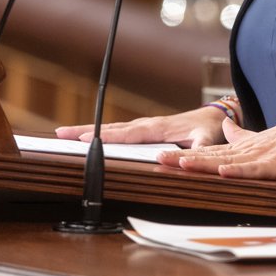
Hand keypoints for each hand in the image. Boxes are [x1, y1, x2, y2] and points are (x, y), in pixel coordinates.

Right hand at [55, 106, 226, 149]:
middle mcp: (147, 125)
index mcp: (158, 128)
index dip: (107, 136)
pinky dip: (101, 131)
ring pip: (113, 128)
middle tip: (61, 134)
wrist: (214, 116)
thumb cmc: (209, 130)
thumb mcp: (207, 141)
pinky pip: (119, 130)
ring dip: (89, 130)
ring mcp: (145, 126)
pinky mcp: (144, 129)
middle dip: (86, 130)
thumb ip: (196, 151)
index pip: (128, 133)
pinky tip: (88, 136)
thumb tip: (179, 160)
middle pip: (112, 128)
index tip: (86, 138)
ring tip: (65, 134)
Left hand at [157, 113, 275, 180]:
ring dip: (203, 162)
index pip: (206, 152)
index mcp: (238, 149)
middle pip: (209, 156)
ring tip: (182, 162)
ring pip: (225, 161)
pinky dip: (237, 170)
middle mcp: (242, 152)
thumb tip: (225, 127)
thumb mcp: (257, 140)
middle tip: (160, 158)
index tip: (162, 155)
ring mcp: (256, 157)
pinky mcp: (272, 164)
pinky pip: (252, 169)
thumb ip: (240, 135)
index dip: (184, 154)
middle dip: (184, 158)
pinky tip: (222, 171)